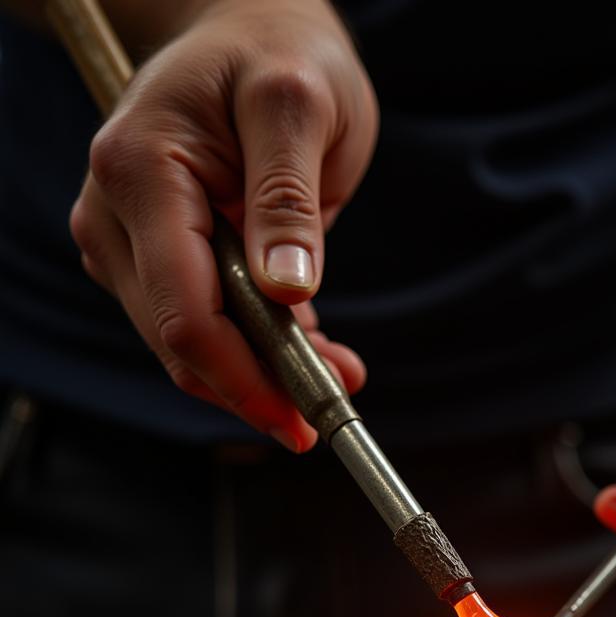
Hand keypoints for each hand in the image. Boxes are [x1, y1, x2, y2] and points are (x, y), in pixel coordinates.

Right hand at [69, 0, 376, 450]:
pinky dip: (258, 350)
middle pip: (183, 341)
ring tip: (340, 371)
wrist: (252, 30)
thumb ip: (287, 197)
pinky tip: (313, 352)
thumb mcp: (299, 106)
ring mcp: (131, 239)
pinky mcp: (157, 255)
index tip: (303, 419)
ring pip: (191, 344)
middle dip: (260, 385)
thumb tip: (288, 290)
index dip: (244, 379)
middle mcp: (116, 214)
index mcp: (142, 172)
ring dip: (264, 373)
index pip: (185, 313)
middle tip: (339, 402)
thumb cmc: (278, 52)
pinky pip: (205, 323)